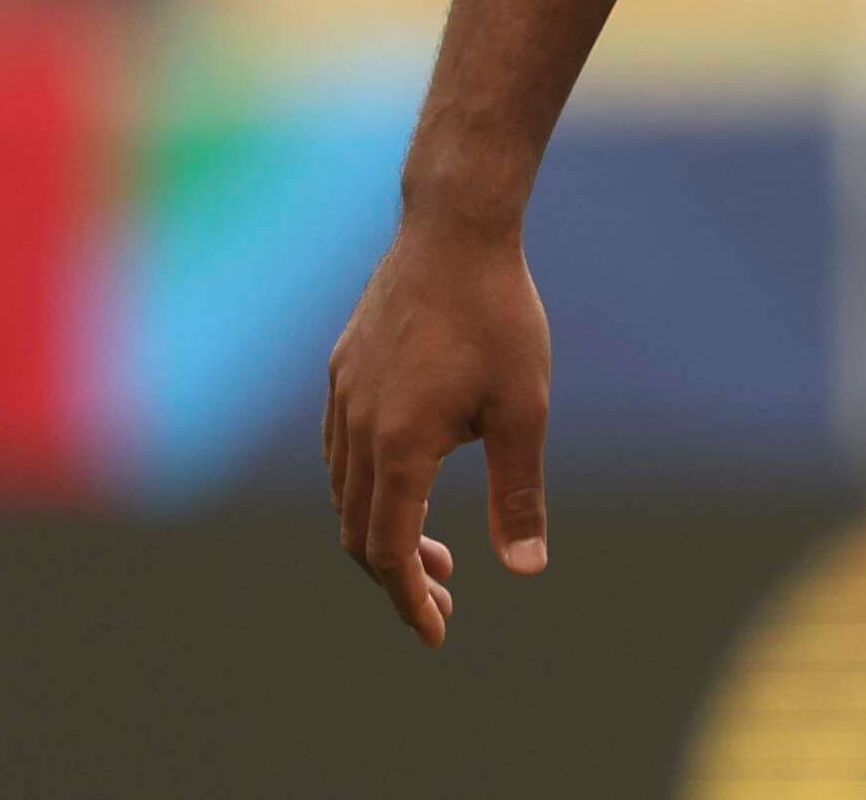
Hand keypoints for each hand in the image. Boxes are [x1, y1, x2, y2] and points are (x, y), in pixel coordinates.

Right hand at [325, 216, 553, 645]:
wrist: (455, 231)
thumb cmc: (499, 318)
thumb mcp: (524, 410)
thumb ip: (520, 492)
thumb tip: (526, 570)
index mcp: (398, 448)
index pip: (389, 552)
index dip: (409, 601)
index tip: (437, 634)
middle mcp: (355, 430)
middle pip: (360, 533)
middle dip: (398, 579)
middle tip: (445, 603)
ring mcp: (341, 399)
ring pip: (346, 495)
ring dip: (385, 534)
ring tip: (439, 556)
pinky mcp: (341, 372)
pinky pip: (340, 452)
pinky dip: (369, 490)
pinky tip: (408, 486)